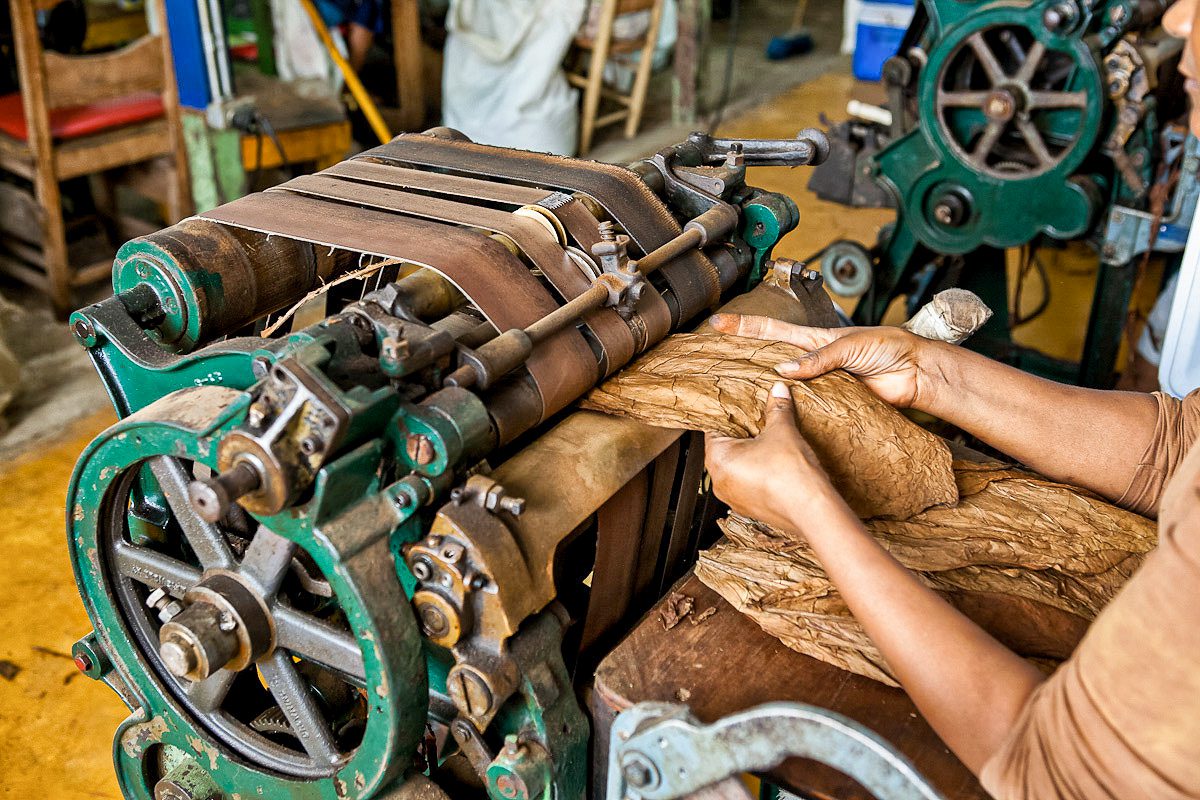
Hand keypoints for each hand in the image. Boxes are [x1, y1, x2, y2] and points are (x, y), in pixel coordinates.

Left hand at [704, 382, 845, 534]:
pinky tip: (774, 464)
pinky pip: (747, 484)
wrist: (812, 510)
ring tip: (768, 443)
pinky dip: (756, 473)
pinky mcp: (749, 509)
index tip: (742, 407)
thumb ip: (777, 408)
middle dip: (741, 435)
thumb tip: (778, 390)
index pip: (713, 429)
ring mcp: (733, 498)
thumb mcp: (783, 431)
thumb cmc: (791, 474)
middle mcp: (719, 482)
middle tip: (758, 422)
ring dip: (749, 455)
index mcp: (718, 459)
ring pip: (736, 468)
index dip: (730, 416)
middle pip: (724, 449)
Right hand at [709, 314, 938, 408]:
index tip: (717, 323)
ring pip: (782, 386)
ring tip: (732, 393)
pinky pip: (803, 408)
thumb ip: (818, 358)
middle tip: (713, 360)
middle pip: (769, 358)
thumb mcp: (850, 346)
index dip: (744, 326)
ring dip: (761, 389)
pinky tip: (771, 416)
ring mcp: (819, 383)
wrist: (914, 373)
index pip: (772, 330)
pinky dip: (788, 412)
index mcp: (814, 339)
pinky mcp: (830, 404)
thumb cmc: (889, 347)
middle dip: (741, 357)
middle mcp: (811, 361)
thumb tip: (785, 369)